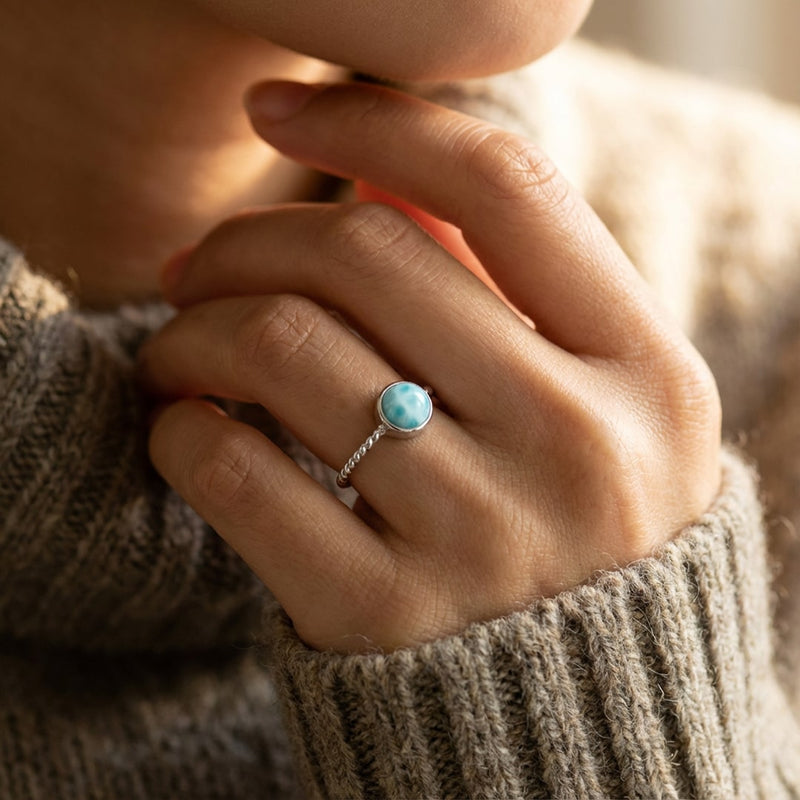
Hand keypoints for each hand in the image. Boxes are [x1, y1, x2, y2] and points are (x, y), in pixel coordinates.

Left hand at [137, 82, 720, 652]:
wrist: (581, 711)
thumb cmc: (576, 534)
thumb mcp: (594, 405)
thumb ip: (510, 294)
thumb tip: (377, 188)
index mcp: (647, 374)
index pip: (504, 187)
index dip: (377, 120)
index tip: (278, 109)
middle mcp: (576, 445)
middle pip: (367, 254)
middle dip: (247, 237)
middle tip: (199, 267)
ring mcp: (481, 537)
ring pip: (282, 348)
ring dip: (193, 329)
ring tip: (179, 348)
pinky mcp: (381, 617)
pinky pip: (234, 472)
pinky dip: (179, 428)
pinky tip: (186, 429)